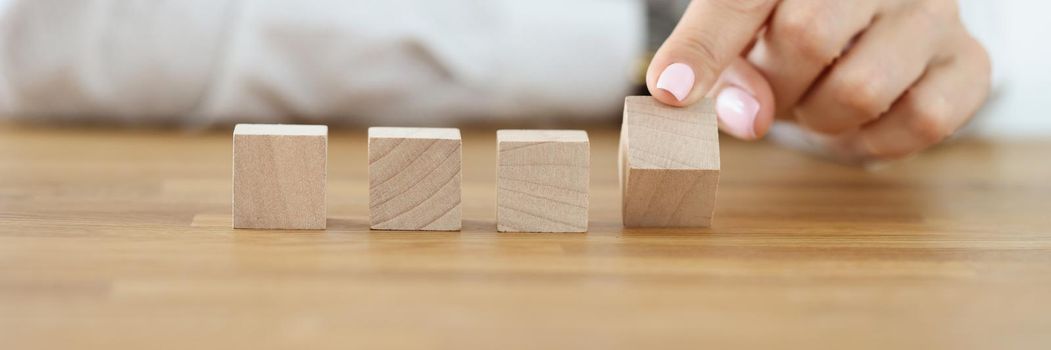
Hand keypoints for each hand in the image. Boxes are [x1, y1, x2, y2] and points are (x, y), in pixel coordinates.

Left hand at [646, 0, 990, 159]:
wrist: (874, 23)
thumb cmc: (795, 21)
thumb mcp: (745, 27)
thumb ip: (722, 57)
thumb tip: (744, 117)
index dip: (705, 47)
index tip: (674, 93)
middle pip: (806, 36)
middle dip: (773, 85)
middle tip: (776, 85)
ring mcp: (934, 13)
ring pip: (860, 88)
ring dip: (819, 118)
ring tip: (815, 99)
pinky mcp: (968, 63)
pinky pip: (920, 122)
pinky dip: (873, 142)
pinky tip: (856, 121)